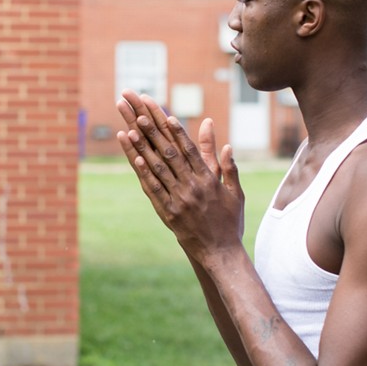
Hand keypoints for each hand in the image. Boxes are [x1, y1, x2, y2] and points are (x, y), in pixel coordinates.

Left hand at [116, 90, 245, 258]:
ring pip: (158, 167)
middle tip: (141, 112)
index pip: (190, 149)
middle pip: (170, 152)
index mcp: (208, 179)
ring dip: (144, 146)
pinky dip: (144, 172)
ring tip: (131, 127)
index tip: (165, 113)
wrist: (221, 253)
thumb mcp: (235, 193)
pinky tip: (135, 157)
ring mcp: (179, 199)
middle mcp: (192, 186)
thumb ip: (229, 167)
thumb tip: (227, 145)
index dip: (177, 130)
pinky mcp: (168, 213)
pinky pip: (154, 189)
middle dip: (154, 130)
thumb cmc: (229, 222)